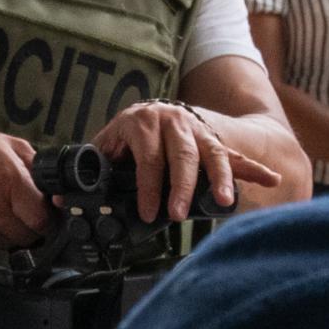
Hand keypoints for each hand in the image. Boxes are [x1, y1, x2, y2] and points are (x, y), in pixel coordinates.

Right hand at [0, 122, 55, 248]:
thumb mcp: (4, 144)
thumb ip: (32, 165)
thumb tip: (52, 186)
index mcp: (9, 180)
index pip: (42, 220)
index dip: (50, 220)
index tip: (48, 216)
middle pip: (28, 237)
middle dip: (31, 227)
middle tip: (25, 214)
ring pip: (8, 244)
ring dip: (10, 233)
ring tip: (0, 212)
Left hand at [90, 100, 286, 221]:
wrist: (148, 113)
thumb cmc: (123, 138)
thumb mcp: (104, 147)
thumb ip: (89, 170)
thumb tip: (58, 197)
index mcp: (141, 122)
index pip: (148, 158)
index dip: (148, 187)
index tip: (149, 211)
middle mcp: (172, 121)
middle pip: (183, 156)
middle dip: (183, 187)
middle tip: (178, 215)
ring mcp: (196, 129)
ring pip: (212, 153)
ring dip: (221, 179)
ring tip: (226, 202)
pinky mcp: (212, 139)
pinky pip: (234, 154)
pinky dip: (253, 168)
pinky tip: (270, 179)